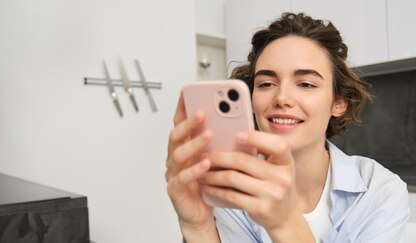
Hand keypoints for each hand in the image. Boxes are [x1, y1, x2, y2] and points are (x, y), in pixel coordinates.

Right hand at [165, 95, 217, 238]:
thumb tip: (242, 125)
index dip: (182, 108)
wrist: (200, 214)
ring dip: (194, 143)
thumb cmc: (209, 184)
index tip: (188, 93)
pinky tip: (206, 163)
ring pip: (179, 154)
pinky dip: (194, 170)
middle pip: (176, 135)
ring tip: (210, 135)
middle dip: (189, 122)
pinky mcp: (176, 190)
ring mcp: (173, 173)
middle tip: (203, 112)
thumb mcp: (219, 159)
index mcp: (184, 146)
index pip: (180, 123)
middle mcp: (176, 157)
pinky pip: (182, 178)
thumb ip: (224, 143)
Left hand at [199, 131, 302, 232]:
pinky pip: (231, 196)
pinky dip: (216, 190)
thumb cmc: (275, 186)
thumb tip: (232, 138)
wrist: (285, 217)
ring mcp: (272, 194)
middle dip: (219, 157)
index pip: (278, 145)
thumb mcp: (276, 168)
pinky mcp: (261, 209)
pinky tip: (207, 187)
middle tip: (204, 156)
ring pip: (233, 178)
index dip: (257, 138)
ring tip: (201, 172)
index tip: (237, 135)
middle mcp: (282, 177)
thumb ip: (262, 154)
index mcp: (286, 162)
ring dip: (212, 174)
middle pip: (243, 161)